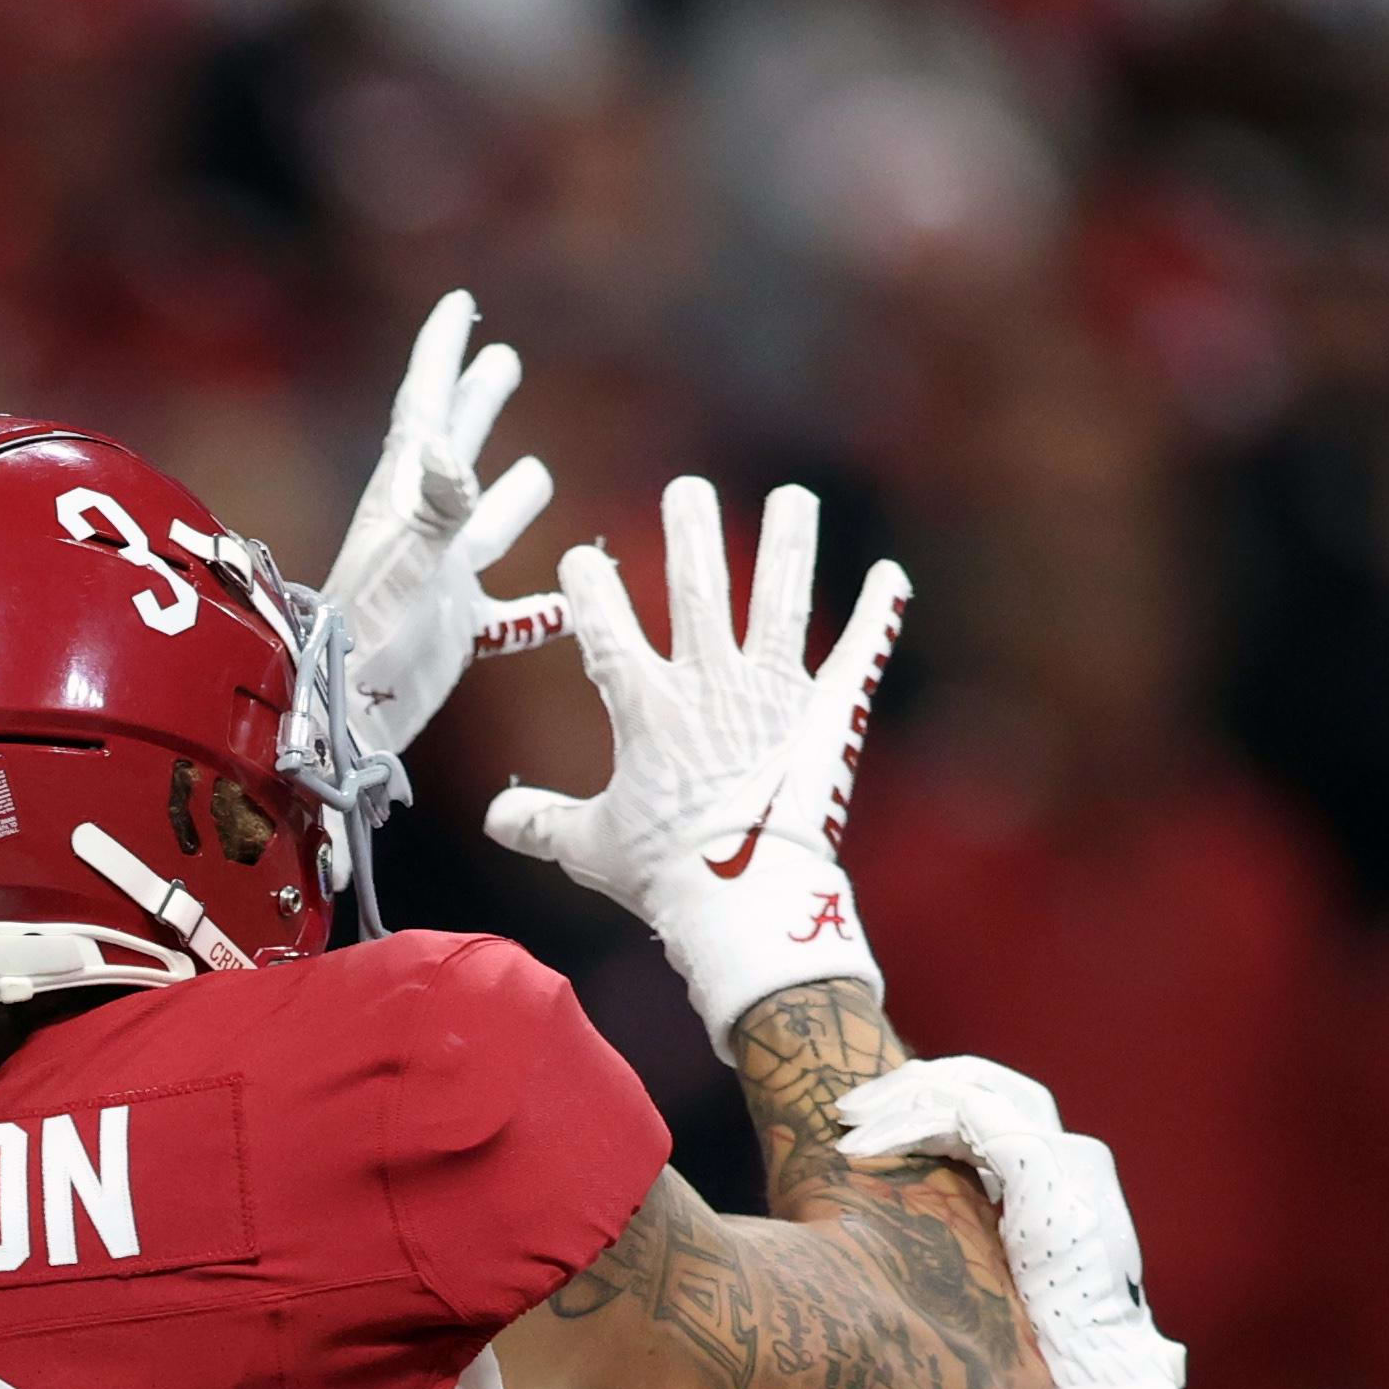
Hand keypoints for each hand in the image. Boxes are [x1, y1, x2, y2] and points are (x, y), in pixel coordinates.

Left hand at [322, 290, 564, 761]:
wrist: (342, 722)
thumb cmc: (364, 645)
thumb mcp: (402, 570)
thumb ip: (431, 512)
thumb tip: (448, 451)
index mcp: (402, 500)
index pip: (424, 409)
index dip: (441, 353)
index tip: (460, 303)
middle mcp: (421, 531)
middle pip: (454, 449)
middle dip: (475, 403)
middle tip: (502, 359)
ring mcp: (440, 579)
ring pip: (483, 525)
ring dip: (508, 495)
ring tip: (538, 470)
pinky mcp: (454, 629)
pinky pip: (507, 614)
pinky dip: (537, 609)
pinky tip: (567, 607)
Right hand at [483, 478, 905, 1058]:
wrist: (747, 900)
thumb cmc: (665, 876)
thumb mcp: (590, 848)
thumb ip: (541, 823)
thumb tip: (496, 820)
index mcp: (646, 706)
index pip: (606, 625)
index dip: (590, 587)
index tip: (581, 560)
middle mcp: (710, 682)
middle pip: (697, 586)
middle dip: (690, 530)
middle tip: (687, 489)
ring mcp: (775, 693)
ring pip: (781, 599)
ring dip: (788, 543)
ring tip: (795, 496)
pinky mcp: (830, 715)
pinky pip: (858, 655)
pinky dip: (878, 614)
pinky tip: (891, 574)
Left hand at [835, 1057, 1183, 1388]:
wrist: (1093, 1371)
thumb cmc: (1044, 1339)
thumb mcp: (1006, 1271)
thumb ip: (979, 1230)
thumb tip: (913, 1218)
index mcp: (1062, 1172)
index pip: (990, 1105)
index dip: (927, 1103)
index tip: (869, 1125)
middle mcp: (1069, 1153)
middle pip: (980, 1083)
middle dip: (909, 1088)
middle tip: (850, 1108)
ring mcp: (1062, 1156)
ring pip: (969, 1093)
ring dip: (901, 1104)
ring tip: (848, 1123)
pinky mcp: (1043, 1168)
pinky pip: (966, 1119)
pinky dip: (913, 1126)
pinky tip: (869, 1148)